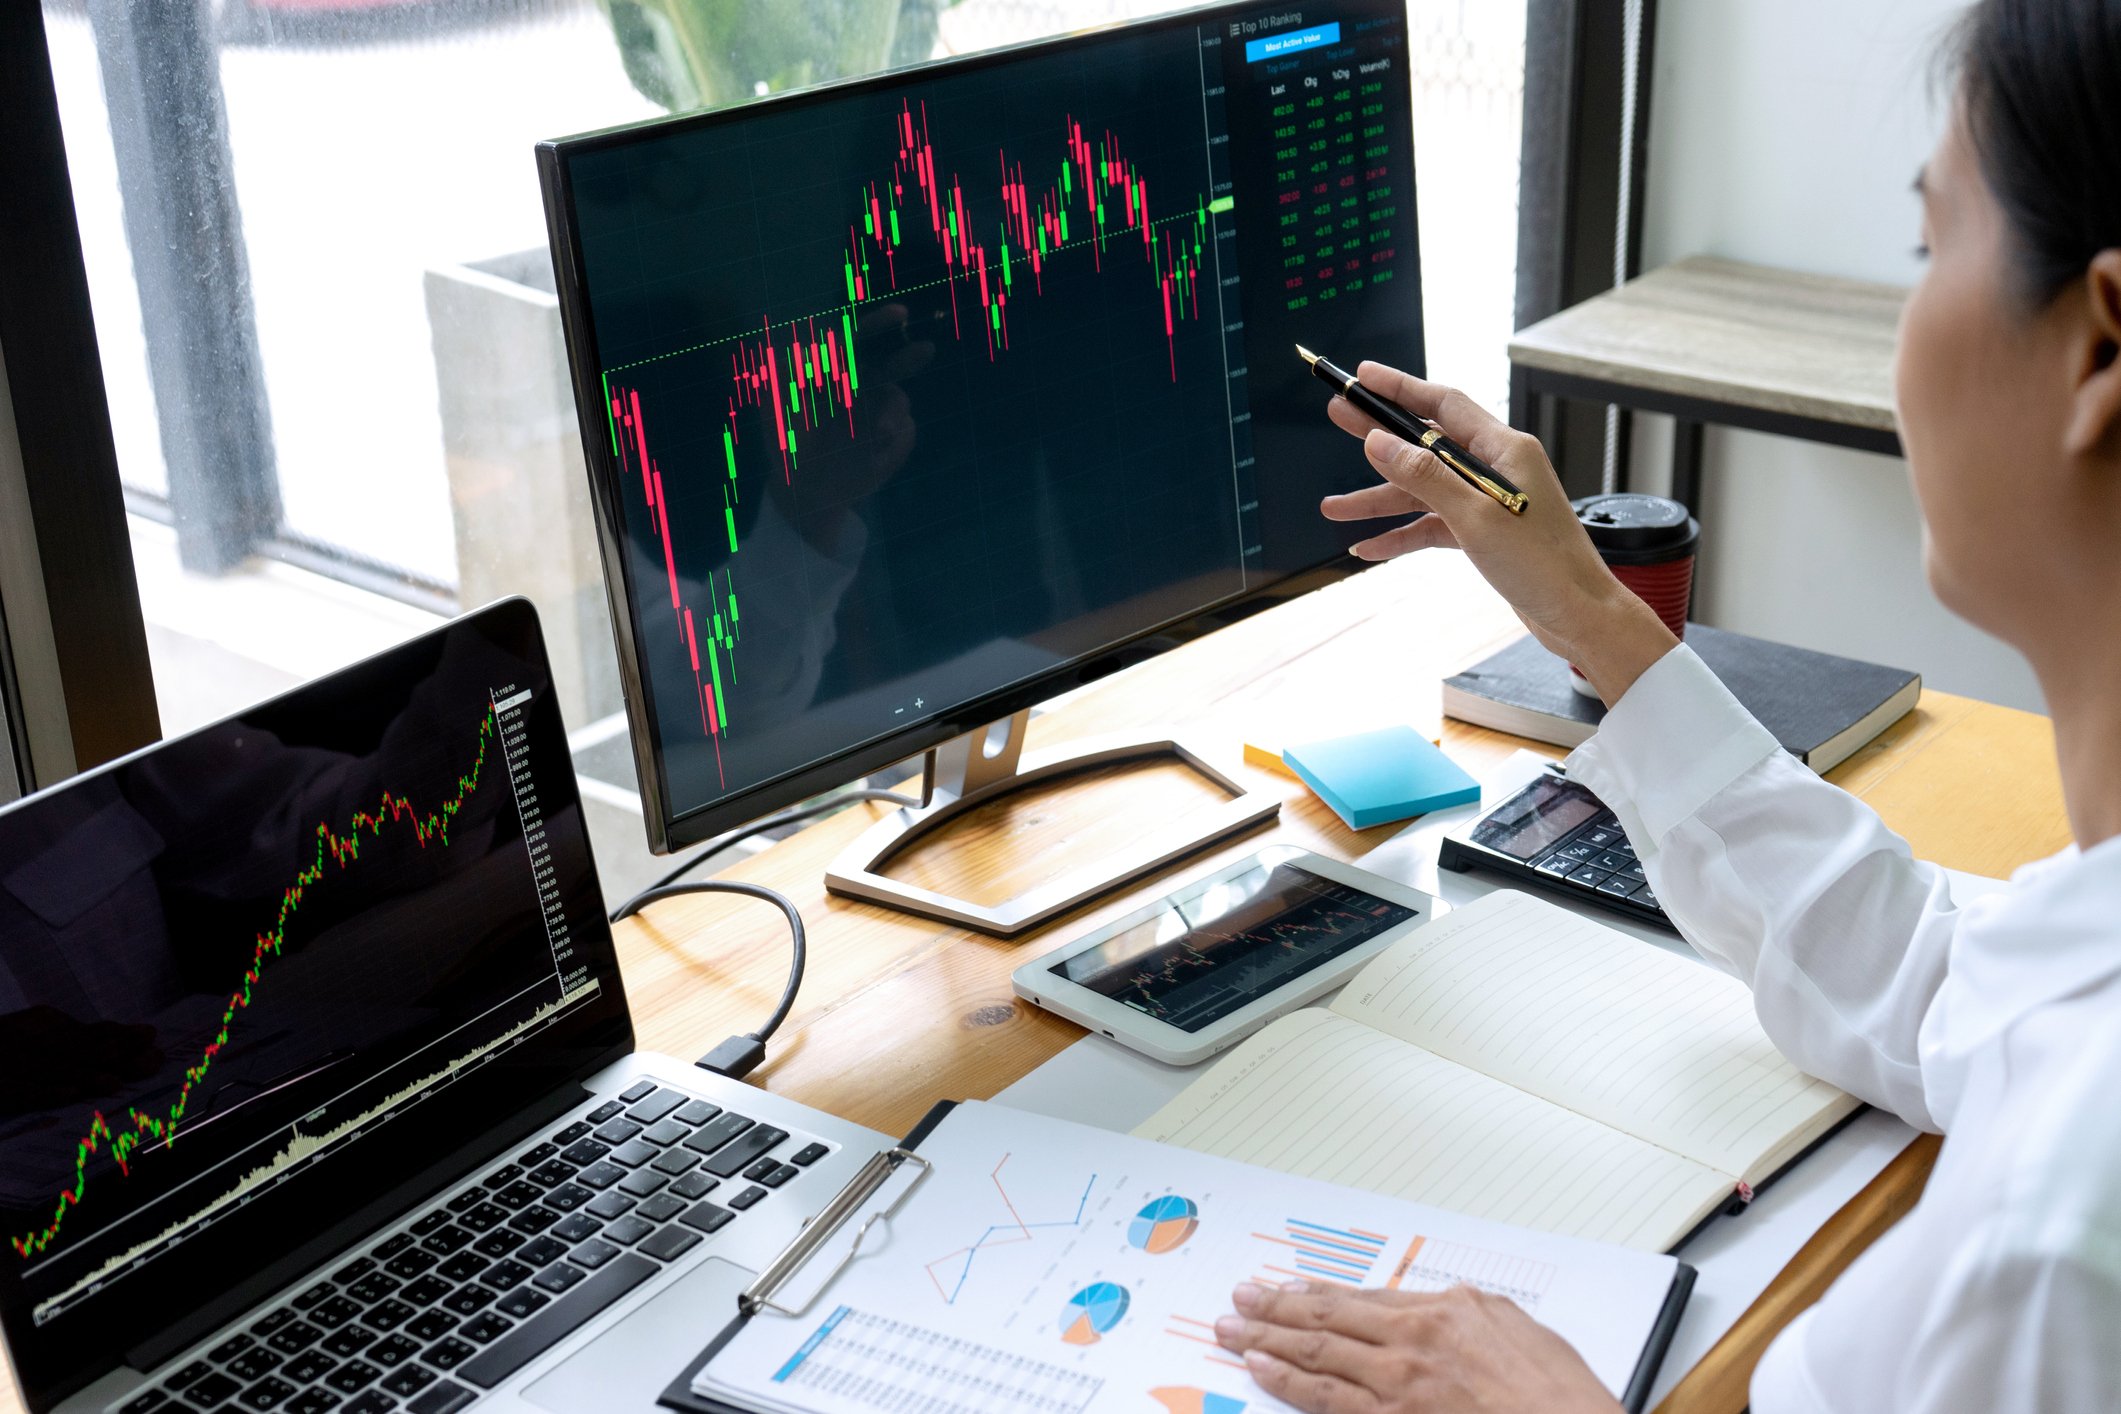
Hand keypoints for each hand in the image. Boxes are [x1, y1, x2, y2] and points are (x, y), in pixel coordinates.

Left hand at [1214, 1279, 1621, 1413]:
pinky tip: (1265, 1371)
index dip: (1315, 1292)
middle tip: (1238, 1301)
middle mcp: (1413, 1340)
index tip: (1284, 1287)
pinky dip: (1292, 1383)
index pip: (1360, 1297)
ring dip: (1269, 1340)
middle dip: (1275, 1308)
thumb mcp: (1514, 1328)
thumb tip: (1436, 1305)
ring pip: (1319, 1355)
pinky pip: (1330, 1401)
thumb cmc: (1558, 1393)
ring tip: (1235, 1332)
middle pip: (1328, 1317)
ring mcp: (1400, 1385)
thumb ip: (1464, 1314)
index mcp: (1443, 1309)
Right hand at [1321, 362, 1676, 704]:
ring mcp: (1488, 501)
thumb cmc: (1543, 565)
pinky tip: (1370, 547)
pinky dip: (1403, 534)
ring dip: (1380, 500)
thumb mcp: (1475, 517)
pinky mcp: (1484, 532)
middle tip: (1339, 418)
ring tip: (1334, 507)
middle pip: (1426, 444)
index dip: (1400, 388)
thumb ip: (1425, 476)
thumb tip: (1379, 441)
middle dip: (1380, 436)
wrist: (1577, 616)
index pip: (1444, 404)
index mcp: (1505, 449)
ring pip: (1423, 491)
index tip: (1363, 377)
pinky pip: (1433, 524)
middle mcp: (1497, 469)